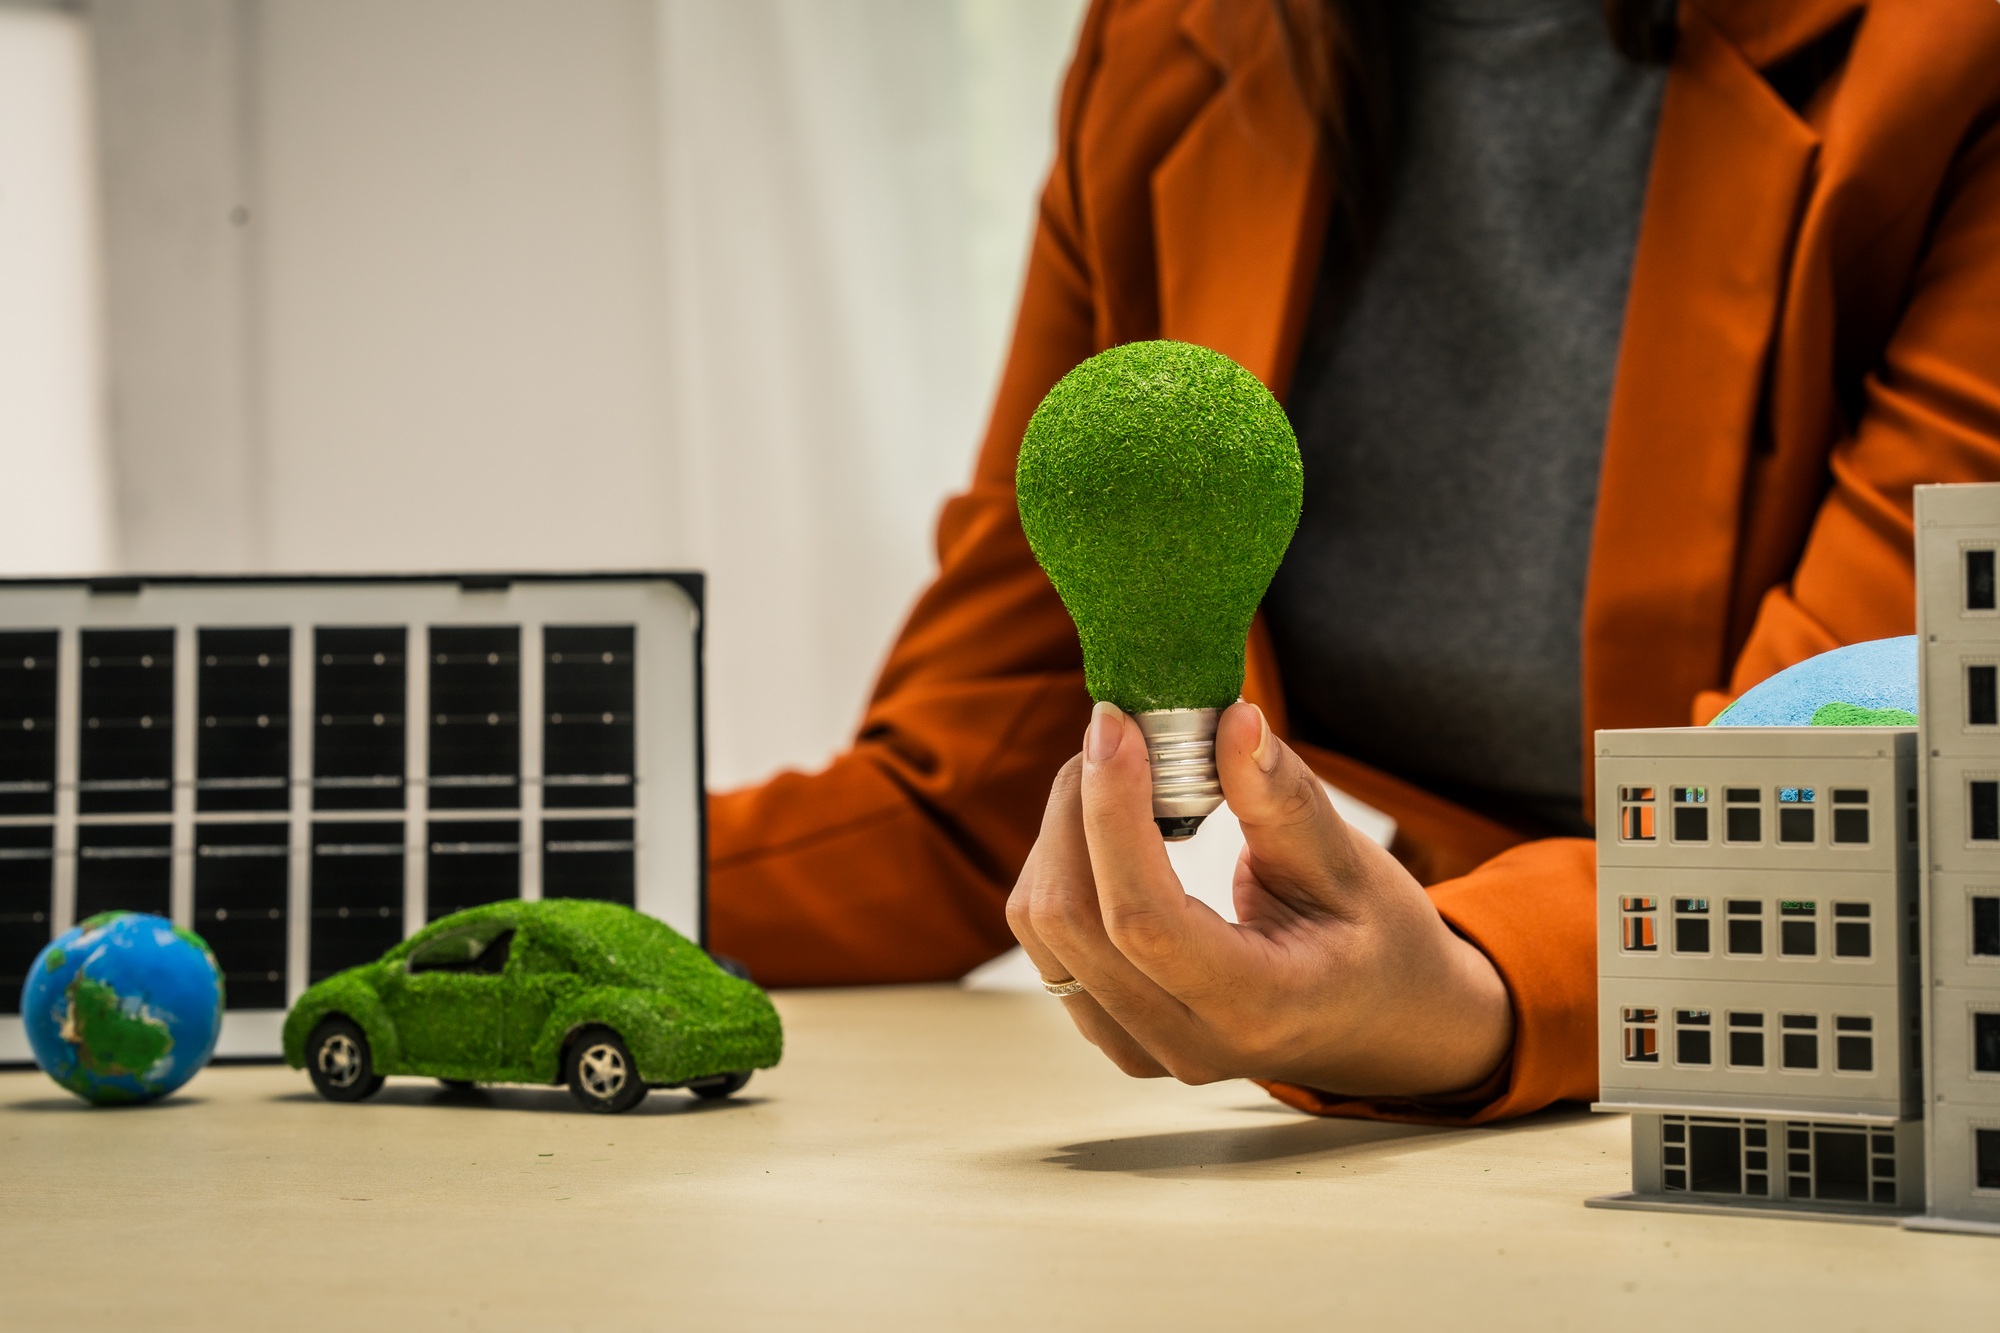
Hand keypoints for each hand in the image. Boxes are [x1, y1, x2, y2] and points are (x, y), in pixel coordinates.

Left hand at [1006, 700, 1513, 1097]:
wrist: (1382, 1024)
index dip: (1112, 814)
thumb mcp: (1351, 865)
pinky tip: (1109, 830)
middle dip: (1078, 807)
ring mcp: (1140, 1048)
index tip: (1115, 726)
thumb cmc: (1376, 941)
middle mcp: (1186, 1042)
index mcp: (1256, 1008)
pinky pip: (1048, 946)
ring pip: (1044, 932)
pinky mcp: (1112, 1033)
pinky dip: (1063, 869)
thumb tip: (1232, 720)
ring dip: (1063, 833)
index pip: (1143, 919)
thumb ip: (1283, 799)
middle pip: (1072, 920)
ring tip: (1119, 774)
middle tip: (1118, 732)